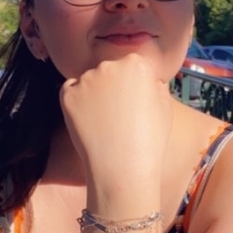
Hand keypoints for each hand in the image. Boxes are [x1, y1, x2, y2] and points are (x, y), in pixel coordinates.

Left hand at [60, 53, 172, 193]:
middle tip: (118, 115)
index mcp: (136, 64)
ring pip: (88, 82)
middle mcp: (109, 65)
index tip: (134, 105)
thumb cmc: (149, 141)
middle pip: (108, 71)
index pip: (131, 66)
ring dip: (93, 95)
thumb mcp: (165, 106)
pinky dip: (76, 104)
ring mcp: (86, 79)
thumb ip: (155, 85)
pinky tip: (88, 123)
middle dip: (111, 87)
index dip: (133, 87)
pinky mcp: (67, 95)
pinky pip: (70, 93)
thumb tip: (148, 81)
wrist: (123, 168)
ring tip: (104, 123)